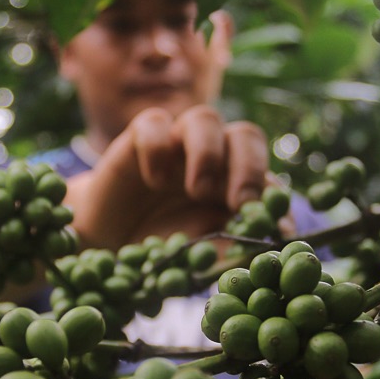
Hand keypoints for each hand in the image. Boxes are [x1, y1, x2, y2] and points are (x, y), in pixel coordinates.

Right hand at [64, 105, 267, 250]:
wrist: (107, 247)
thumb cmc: (160, 250)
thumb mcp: (198, 259)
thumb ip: (231, 252)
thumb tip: (273, 248)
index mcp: (234, 186)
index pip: (267, 176)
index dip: (273, 197)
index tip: (270, 226)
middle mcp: (212, 159)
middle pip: (246, 136)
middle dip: (249, 166)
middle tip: (240, 202)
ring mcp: (176, 144)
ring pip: (204, 119)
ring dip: (207, 153)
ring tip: (197, 190)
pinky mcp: (139, 138)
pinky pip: (154, 122)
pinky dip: (157, 147)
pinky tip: (154, 180)